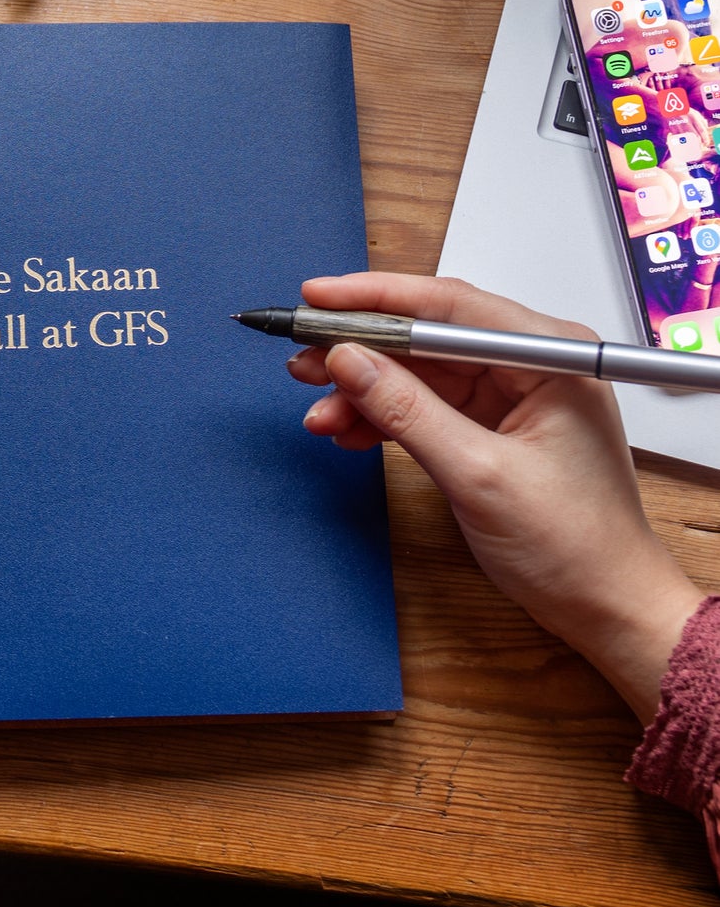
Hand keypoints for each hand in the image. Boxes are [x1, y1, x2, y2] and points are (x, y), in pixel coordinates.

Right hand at [289, 273, 701, 721]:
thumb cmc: (575, 547)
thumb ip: (407, 411)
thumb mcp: (477, 474)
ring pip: (416, 371)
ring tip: (318, 406)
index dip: (374, 298)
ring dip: (363, 387)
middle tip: (300, 353)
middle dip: (359, 346)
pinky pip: (422, 403)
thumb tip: (347, 360)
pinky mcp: (490, 423)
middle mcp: (530, 363)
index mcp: (550, 356)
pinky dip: (381, 415)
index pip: (447, 305)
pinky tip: (345, 428)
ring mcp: (509, 393)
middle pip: (426, 334)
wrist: (606, 607)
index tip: (316, 298)